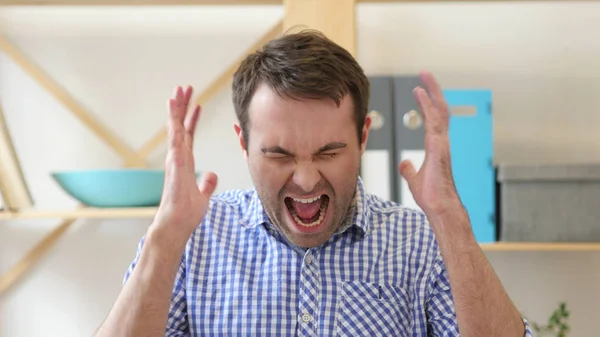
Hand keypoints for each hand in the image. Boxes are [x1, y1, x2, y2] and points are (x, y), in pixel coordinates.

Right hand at [150, 85, 217, 243]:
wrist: (176, 225)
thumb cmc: (186, 213)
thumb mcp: (203, 196)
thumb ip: (207, 184)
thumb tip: (212, 175)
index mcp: (186, 163)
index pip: (189, 136)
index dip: (192, 120)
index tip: (196, 105)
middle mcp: (178, 158)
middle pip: (181, 126)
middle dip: (183, 107)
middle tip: (186, 88)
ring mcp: (175, 159)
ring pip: (176, 127)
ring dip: (178, 108)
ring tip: (179, 90)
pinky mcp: (175, 162)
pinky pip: (175, 137)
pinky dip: (174, 121)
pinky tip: (174, 107)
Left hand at [398, 71, 462, 218]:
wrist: (440, 208)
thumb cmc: (432, 196)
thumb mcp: (414, 180)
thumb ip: (409, 170)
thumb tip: (404, 163)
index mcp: (436, 147)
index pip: (434, 119)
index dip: (428, 103)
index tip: (420, 90)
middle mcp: (441, 142)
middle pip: (440, 109)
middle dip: (434, 90)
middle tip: (425, 74)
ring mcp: (442, 144)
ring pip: (439, 111)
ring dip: (432, 92)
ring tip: (424, 77)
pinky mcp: (439, 149)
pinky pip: (433, 122)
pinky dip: (427, 106)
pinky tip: (420, 94)